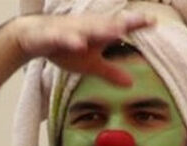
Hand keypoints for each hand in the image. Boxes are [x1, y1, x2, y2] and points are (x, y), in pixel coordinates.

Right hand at [9, 11, 154, 85]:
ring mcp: (68, 31)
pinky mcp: (51, 36)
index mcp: (98, 32)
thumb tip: (131, 84)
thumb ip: (110, 71)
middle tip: (140, 20)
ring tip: (115, 31)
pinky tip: (78, 44)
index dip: (136, 23)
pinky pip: (61, 38)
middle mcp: (86, 28)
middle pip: (106, 25)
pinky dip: (69, 40)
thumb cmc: (65, 47)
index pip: (120, 27)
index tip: (153, 21)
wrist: (33, 37)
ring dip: (99, 29)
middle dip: (121, 23)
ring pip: (85, 30)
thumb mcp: (90, 63)